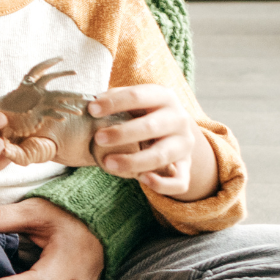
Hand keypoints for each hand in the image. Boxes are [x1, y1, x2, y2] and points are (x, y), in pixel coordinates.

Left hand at [88, 84, 216, 200]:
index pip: (137, 96)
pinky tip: (143, 179)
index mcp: (164, 97)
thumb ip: (115, 99)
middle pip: (151, 126)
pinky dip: (162, 183)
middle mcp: (179, 119)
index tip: (91, 110)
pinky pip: (179, 182)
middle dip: (122, 133)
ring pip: (161, 155)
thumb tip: (91, 104)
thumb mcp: (135, 101)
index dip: (114, 103)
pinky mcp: (187, 167)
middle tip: (98, 138)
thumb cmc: (145, 113)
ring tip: (108, 163)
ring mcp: (184, 145)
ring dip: (134, 161)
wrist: (176, 130)